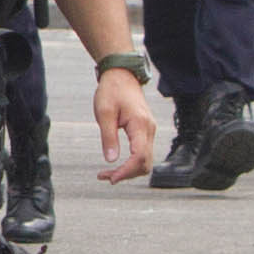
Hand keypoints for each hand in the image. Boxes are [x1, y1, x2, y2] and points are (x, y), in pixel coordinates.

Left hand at [87, 64, 163, 181]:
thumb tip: (111, 160)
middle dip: (127, 174)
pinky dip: (131, 163)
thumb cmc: (111, 91)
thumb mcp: (104, 113)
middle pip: (145, 163)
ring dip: (129, 171)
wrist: (122, 75)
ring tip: (107, 173)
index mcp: (140, 125)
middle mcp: (149, 130)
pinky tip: (117, 164)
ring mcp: (149, 131)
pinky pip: (142, 153)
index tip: (111, 178)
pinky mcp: (145, 132)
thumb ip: (108, 137)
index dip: (127, 171)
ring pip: (145, 161)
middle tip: (105, 177)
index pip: (140, 156)